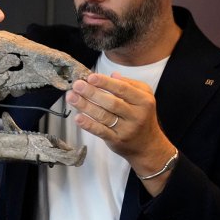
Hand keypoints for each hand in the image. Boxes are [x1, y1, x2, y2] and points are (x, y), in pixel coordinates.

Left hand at [66, 72, 177, 192]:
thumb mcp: (143, 97)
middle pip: (111, 102)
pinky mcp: (116, 140)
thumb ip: (129, 84)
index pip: (123, 89)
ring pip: (103, 116)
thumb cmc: (142, 116)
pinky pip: (100, 131)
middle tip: (77, 85)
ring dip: (85, 106)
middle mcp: (136, 115)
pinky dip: (88, 124)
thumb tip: (112, 74)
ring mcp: (126, 129)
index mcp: (144, 101)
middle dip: (92, 92)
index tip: (90, 77)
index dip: (105, 83)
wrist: (147, 145)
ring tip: (71, 97)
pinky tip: (78, 117)